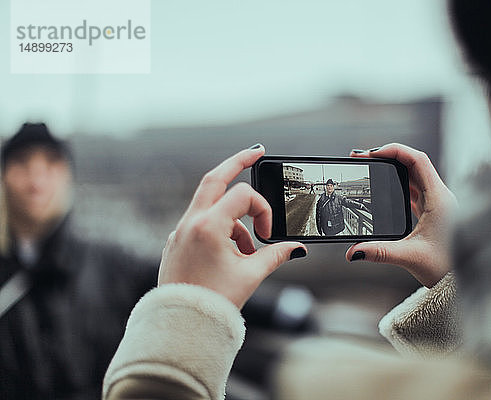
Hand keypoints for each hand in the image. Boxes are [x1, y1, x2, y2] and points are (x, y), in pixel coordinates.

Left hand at [158, 145, 306, 307]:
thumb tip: (296, 248)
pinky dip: (218, 229)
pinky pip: (200, 223)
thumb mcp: (250, 275)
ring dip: (233, 219)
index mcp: (208, 226)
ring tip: (245, 252)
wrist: (181, 325)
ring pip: (209, 204)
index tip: (267, 234)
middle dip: (237, 162)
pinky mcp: (175, 242)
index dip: (262, 210)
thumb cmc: (214, 302)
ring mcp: (179, 231)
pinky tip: (227, 254)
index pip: (243, 196)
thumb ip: (275, 254)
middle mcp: (190, 223)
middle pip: (214, 178)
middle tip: (256, 151)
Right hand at [347, 144, 456, 287]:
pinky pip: (417, 190)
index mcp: (440, 199)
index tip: (372, 153)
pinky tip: (387, 190)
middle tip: (366, 158)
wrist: (462, 281)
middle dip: (389, 157)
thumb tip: (353, 252)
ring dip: (394, 171)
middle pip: (414, 164)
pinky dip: (400, 186)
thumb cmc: (447, 268)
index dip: (394, 150)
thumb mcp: (410, 258)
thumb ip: (380, 252)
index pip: (418, 160)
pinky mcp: (434, 212)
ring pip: (415, 176)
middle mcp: (441, 196)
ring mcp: (439, 203)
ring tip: (373, 170)